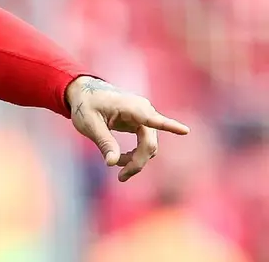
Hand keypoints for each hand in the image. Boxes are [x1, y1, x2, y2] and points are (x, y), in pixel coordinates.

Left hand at [66, 76, 190, 181]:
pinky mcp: (143, 125)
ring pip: (149, 147)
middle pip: (149, 144)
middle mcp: (144, 111)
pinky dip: (136, 155)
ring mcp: (145, 119)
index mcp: (131, 107)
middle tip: (121, 177)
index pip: (152, 118)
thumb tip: (111, 163)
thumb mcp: (89, 123)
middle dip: (137, 163)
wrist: (85, 93)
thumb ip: (103, 142)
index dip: (169, 126)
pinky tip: (121, 160)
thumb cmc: (86, 105)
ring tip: (114, 163)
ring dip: (135, 160)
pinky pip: (145, 145)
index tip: (185, 131)